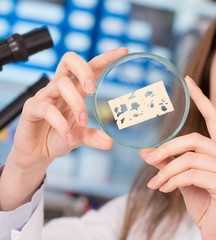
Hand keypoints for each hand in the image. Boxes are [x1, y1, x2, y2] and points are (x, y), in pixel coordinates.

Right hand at [0, 48, 127, 210]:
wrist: (36, 153)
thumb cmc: (59, 137)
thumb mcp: (81, 137)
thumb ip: (93, 137)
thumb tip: (109, 142)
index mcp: (75, 89)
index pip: (90, 66)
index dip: (105, 58)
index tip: (123, 52)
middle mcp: (60, 88)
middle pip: (69, 60)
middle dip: (84, 70)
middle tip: (93, 89)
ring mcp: (45, 96)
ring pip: (61, 84)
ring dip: (76, 103)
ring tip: (83, 122)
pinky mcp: (31, 108)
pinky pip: (47, 108)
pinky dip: (61, 124)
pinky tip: (69, 137)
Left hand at [141, 76, 215, 238]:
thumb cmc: (204, 202)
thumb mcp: (182, 178)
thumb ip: (170, 162)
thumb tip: (145, 152)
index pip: (214, 118)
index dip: (201, 99)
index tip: (188, 80)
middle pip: (194, 139)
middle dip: (167, 149)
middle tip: (149, 160)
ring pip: (189, 158)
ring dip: (166, 171)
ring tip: (155, 184)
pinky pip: (191, 174)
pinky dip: (172, 181)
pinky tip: (165, 190)